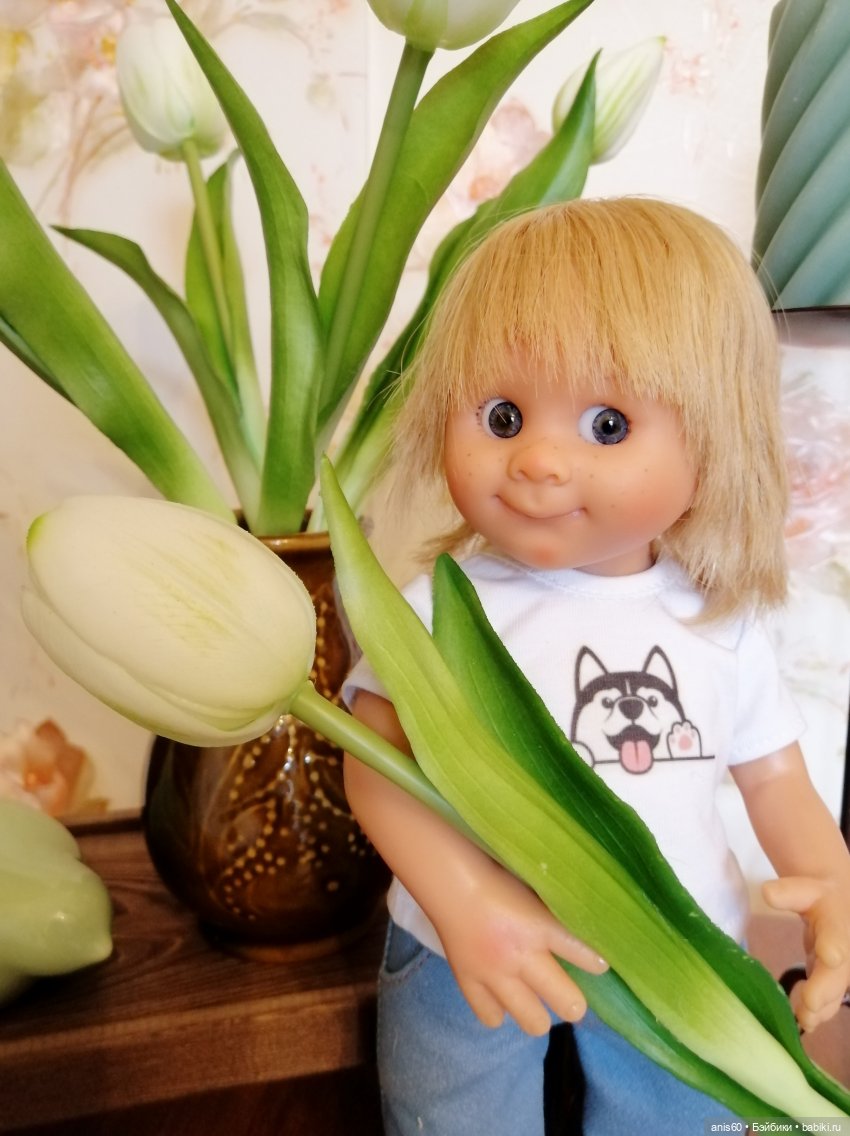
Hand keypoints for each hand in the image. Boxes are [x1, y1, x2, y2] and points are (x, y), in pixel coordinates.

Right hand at [432, 859, 607, 1036]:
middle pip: (568, 1004)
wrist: (447, 880)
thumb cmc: (494, 873)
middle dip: (574, 1002)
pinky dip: (499, 1009)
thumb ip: (555, 912)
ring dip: (538, 1013)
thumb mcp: (533, 888)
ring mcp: (493, 975)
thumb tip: (583, 924)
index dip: (597, 963)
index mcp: (539, 926)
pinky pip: (491, 1016)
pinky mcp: (468, 983)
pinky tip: (502, 995)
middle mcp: (521, 957)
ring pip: (533, 1022)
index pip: (584, 955)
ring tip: (535, 998)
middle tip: (568, 994)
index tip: (600, 965)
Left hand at [762, 875, 849, 1031]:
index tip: (830, 956)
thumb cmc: (816, 896)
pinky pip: (830, 997)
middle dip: (826, 986)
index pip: (837, 932)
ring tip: (805, 1019)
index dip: (834, 945)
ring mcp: (841, 966)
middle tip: (811, 1003)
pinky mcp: (833, 979)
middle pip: (838, 969)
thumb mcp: (803, 889)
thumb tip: (768, 892)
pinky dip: (819, 1012)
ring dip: (823, 1006)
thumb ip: (788, 893)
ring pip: (836, 988)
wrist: (838, 906)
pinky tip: (806, 1023)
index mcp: (837, 918)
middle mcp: (844, 945)